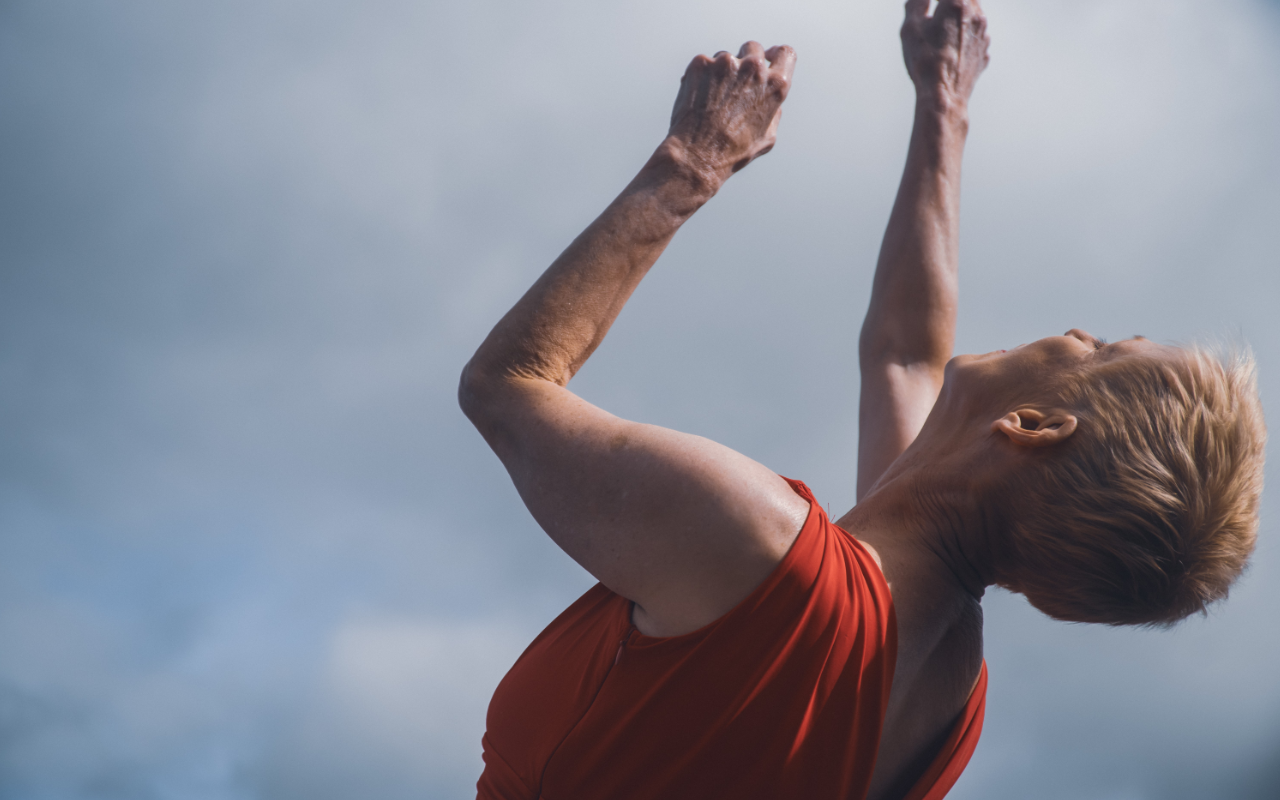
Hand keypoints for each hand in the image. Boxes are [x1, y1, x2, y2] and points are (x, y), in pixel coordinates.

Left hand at [666, 41, 795, 185]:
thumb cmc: (733, 152)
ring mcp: (726, 63)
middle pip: (753, 48)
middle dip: (746, 61)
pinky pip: (704, 65)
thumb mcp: (767, 137)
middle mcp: (753, 68)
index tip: (769, 56)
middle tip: (734, 82)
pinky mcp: (701, 64)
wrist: (697, 154)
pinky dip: (701, 78)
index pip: (786, 53)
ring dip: (721, 72)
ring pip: (726, 58)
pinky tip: (698, 100)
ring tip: (713, 101)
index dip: (776, 54)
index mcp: (776, 85)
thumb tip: (770, 99)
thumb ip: (773, 110)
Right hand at [901, 0, 989, 109]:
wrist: (943, 96)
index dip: (935, 1)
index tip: (928, 5)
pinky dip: (965, 35)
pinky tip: (952, 46)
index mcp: (956, 4)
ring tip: (943, 28)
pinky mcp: (983, 51)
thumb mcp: (910, 28)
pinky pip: (976, 35)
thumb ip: (916, 4)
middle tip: (936, 12)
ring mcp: (983, 34)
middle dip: (949, 4)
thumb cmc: (925, 63)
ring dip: (960, 16)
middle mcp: (975, 15)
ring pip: (974, 14)